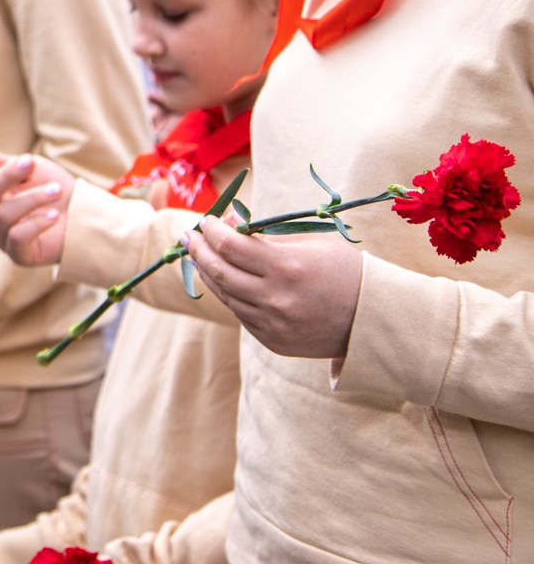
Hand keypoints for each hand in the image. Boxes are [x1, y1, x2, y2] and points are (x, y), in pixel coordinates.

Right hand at [0, 146, 76, 266]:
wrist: (89, 219)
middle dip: (7, 176)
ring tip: (56, 191)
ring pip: (5, 214)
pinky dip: (37, 222)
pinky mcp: (19, 255)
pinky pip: (18, 236)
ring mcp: (5, 238)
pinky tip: (54, 215)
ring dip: (33, 199)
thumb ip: (5, 165)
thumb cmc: (61, 193)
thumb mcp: (35, 171)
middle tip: (31, 161)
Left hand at [186, 218, 362, 358]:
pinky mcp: (273, 341)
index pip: (230, 246)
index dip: (212, 231)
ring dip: (209, 273)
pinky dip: (230, 294)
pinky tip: (226, 280)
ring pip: (224, 295)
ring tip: (201, 256)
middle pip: (219, 271)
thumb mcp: (311, 243)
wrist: (374, 320)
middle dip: (199, 250)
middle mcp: (276, 299)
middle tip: (189, 237)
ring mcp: (273, 324)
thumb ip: (267, 235)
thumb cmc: (344, 272)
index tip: (206, 222)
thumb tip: (230, 221)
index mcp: (287, 268)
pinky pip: (240, 314)